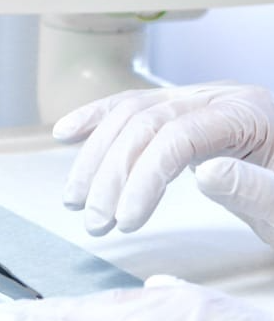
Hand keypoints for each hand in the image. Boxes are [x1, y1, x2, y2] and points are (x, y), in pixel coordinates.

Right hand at [52, 82, 273, 236]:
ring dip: (95, 157)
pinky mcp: (178, 114)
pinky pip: (130, 110)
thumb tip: (205, 173)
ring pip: (128, 116)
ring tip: (76, 200)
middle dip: (111, 173)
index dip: (144, 177)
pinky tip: (68, 134)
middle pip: (144, 123)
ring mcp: (194, 102)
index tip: (126, 220)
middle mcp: (215, 98)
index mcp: (246, 113)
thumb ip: (253, 188)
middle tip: (96, 221)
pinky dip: (96, 121)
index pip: (179, 135)